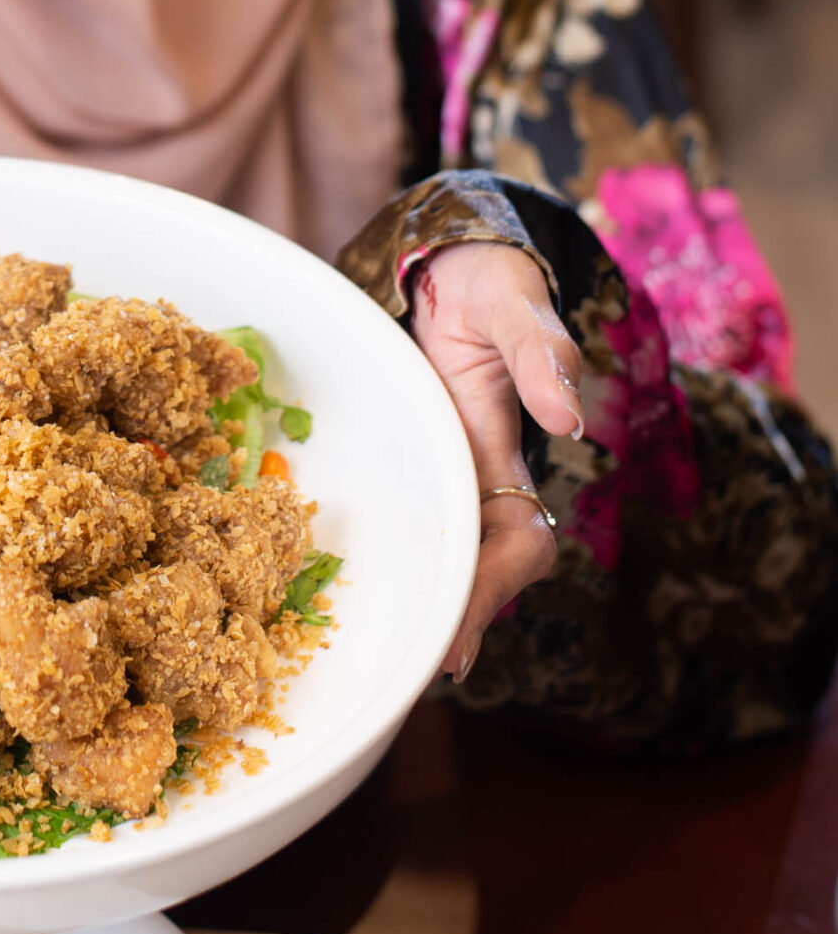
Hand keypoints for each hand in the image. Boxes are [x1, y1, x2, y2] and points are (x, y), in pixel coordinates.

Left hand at [408, 239, 584, 681]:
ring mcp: (447, 471)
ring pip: (450, 552)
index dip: (492, 592)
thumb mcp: (513, 306)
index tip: (459, 643)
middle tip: (421, 671)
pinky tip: (366, 591)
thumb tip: (567, 416)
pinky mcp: (414, 460)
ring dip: (433, 601)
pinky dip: (402, 560)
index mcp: (507, 452)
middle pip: (485, 567)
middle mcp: (481, 474)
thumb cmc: (489, 285)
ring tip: (395, 660)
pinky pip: (414, 521)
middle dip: (461, 619)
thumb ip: (540, 352)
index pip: (517, 543)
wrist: (451, 261)